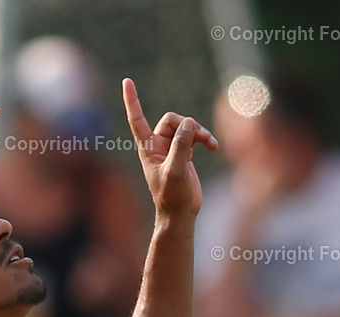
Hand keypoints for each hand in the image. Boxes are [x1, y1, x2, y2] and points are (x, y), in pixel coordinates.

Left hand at [121, 78, 217, 215]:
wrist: (180, 213)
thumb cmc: (172, 196)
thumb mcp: (176, 170)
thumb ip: (181, 145)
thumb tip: (189, 122)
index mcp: (147, 148)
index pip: (137, 119)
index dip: (132, 100)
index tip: (126, 81)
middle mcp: (157, 145)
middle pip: (172, 119)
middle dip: (187, 125)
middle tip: (200, 137)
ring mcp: (171, 148)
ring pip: (185, 126)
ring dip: (199, 132)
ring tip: (210, 143)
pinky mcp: (184, 152)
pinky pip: (194, 135)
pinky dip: (204, 138)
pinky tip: (213, 146)